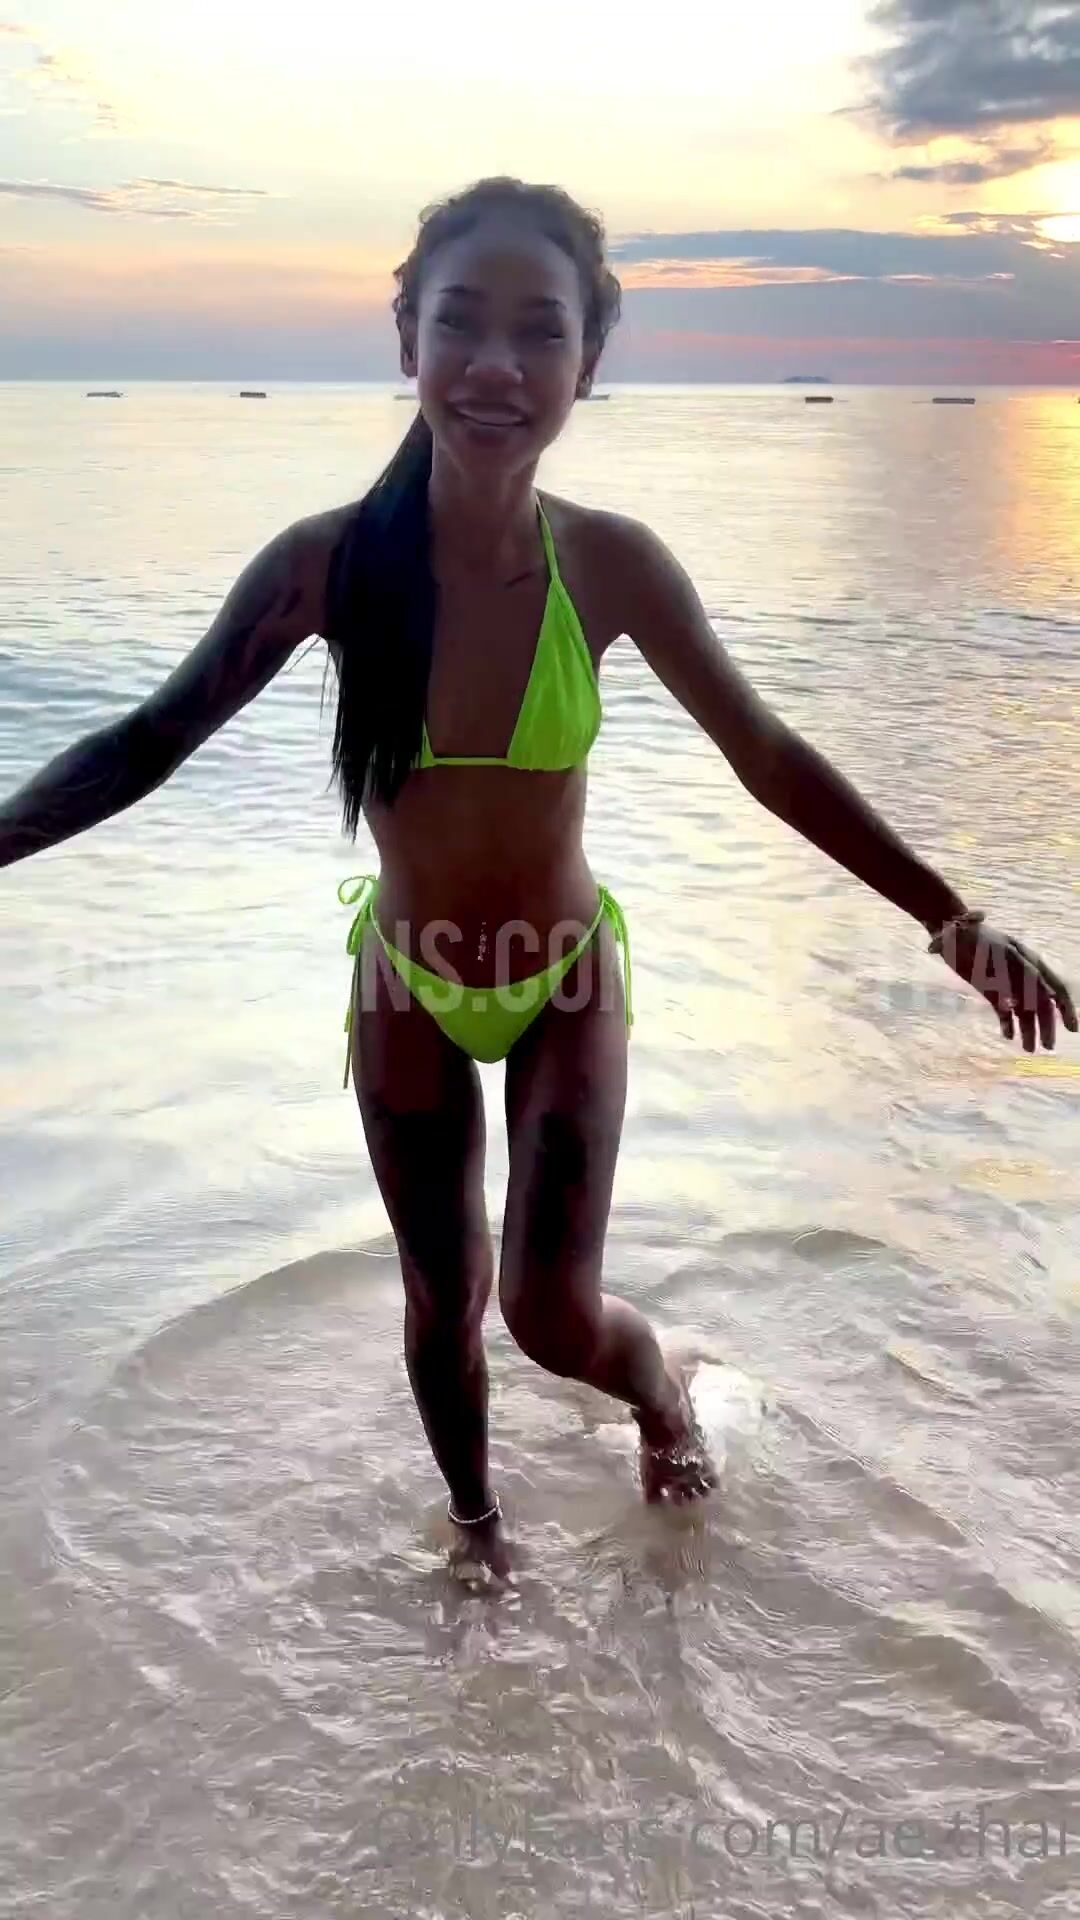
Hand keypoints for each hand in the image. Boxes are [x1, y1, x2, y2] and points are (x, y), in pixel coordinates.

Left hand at [933, 915, 1076, 1051]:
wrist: (947, 929)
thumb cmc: (964, 934)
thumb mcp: (982, 951)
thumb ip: (997, 975)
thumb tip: (1012, 1006)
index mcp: (1022, 958)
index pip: (1048, 984)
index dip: (1062, 1005)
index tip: (1070, 1026)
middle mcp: (1019, 971)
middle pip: (1040, 1000)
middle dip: (1047, 1024)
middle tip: (1048, 1046)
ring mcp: (1005, 981)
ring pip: (1023, 1008)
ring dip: (1028, 1028)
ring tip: (1028, 1049)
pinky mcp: (991, 989)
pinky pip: (1004, 1009)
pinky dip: (1007, 1023)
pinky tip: (1007, 1036)